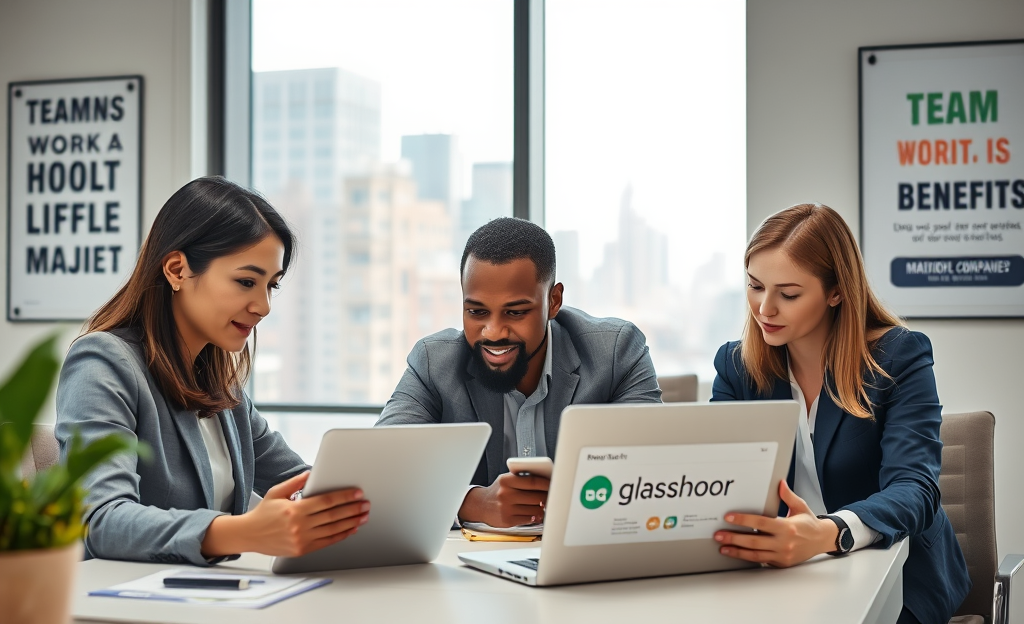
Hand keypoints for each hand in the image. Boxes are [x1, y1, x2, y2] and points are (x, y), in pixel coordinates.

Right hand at [202, 471, 369, 557]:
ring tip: (363, 516)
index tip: (357, 493)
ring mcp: (301, 539)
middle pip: (333, 516)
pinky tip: (351, 529)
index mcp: (294, 509)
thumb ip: (296, 482)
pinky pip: (327, 542)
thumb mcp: (277, 492)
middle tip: (366, 504)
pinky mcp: (302, 550)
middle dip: (353, 509)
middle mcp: (299, 526)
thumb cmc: (263, 513)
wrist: (248, 535)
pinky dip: (341, 535)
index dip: (344, 497)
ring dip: (351, 523)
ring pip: (333, 530)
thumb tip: (313, 472)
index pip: (326, 501)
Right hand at [457, 473, 548, 527]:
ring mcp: (506, 508)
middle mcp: (505, 494)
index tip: (554, 484)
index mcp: (506, 480)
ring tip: (544, 505)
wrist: (481, 505)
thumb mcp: (506, 479)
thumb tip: (545, 481)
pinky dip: (535, 517)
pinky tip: (535, 513)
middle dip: (547, 497)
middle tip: (552, 496)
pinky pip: (528, 519)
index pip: (533, 481)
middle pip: (536, 496)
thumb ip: (522, 479)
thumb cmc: (498, 491)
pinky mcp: (507, 521)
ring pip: (534, 509)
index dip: (546, 483)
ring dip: (542, 508)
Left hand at [713, 480, 838, 567]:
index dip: (743, 520)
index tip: (729, 517)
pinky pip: (761, 560)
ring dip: (737, 551)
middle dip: (734, 538)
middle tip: (719, 535)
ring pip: (755, 554)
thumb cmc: (809, 523)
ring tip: (723, 547)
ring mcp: (782, 555)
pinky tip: (737, 553)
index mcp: (787, 527)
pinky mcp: (781, 563)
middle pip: (754, 541)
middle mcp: (784, 543)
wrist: (823, 540)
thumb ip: (788, 496)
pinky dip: (748, 557)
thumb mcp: (800, 506)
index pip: (760, 522)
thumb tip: (780, 483)